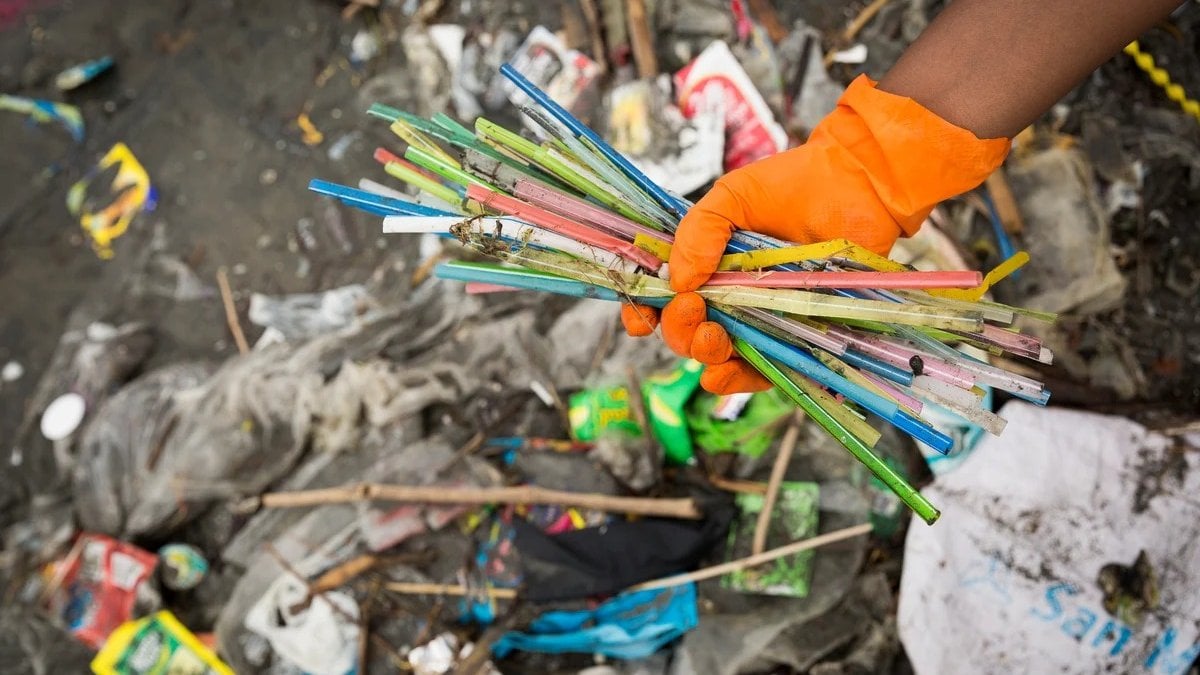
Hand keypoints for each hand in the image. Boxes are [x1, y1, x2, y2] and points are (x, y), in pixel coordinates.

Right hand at [622, 75, 1010, 393]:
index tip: (641, 317)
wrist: (855, 187)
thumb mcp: (733, 196)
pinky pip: (761, 372)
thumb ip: (699, 230)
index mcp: (703, 267)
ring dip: (704, 354)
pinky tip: (727, 369)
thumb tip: (677, 279)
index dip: (643, 315)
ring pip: (717, 359)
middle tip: (694, 306)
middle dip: (679, 329)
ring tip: (713, 334)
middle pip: (684, 334)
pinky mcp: (793, 338)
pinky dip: (740, 378)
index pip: (660, 302)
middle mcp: (726, 299)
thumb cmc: (793, 186)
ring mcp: (759, 321)